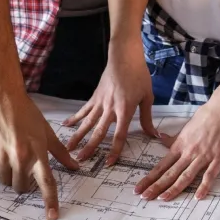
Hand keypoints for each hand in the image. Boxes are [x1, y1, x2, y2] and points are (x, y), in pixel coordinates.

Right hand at [0, 88, 78, 219]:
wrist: (3, 96)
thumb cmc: (26, 112)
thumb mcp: (46, 131)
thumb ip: (60, 152)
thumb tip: (75, 166)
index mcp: (37, 151)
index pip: (46, 182)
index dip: (50, 200)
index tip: (52, 215)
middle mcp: (20, 156)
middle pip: (21, 187)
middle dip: (23, 182)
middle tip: (23, 166)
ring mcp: (2, 154)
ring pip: (5, 182)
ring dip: (8, 175)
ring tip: (10, 156)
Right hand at [63, 39, 157, 164]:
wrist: (125, 56)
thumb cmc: (139, 75)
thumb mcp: (147, 96)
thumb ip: (147, 118)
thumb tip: (153, 135)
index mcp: (125, 110)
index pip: (119, 135)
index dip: (114, 150)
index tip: (109, 163)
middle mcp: (110, 108)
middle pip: (98, 132)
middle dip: (89, 147)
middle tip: (80, 161)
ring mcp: (100, 102)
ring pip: (87, 122)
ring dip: (78, 136)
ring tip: (68, 148)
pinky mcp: (95, 96)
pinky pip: (84, 110)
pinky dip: (75, 118)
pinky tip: (66, 125)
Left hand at [134, 96, 219, 201]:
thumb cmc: (206, 116)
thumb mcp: (186, 127)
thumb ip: (174, 138)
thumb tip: (160, 138)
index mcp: (180, 145)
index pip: (162, 165)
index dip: (150, 178)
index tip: (139, 188)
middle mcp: (189, 152)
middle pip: (170, 173)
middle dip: (156, 186)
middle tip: (145, 197)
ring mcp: (204, 156)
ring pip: (186, 176)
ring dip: (174, 188)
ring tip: (164, 199)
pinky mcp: (218, 158)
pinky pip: (209, 175)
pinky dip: (204, 186)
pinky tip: (198, 197)